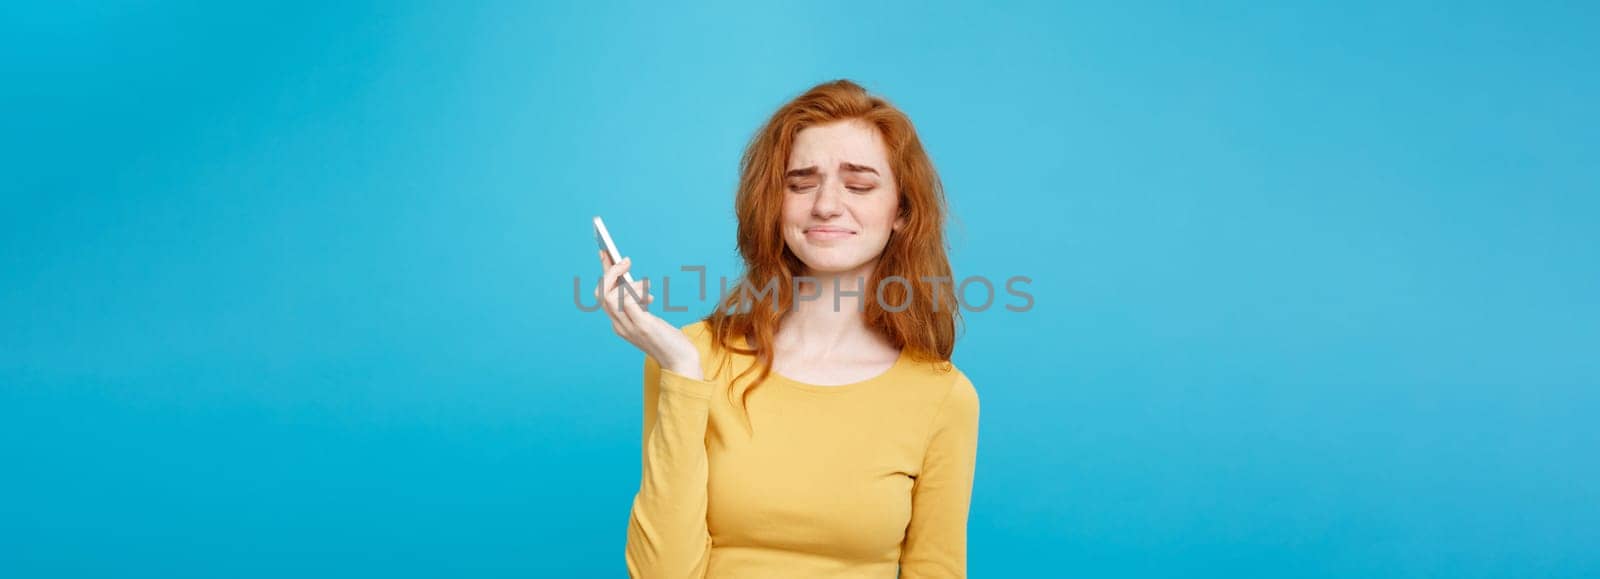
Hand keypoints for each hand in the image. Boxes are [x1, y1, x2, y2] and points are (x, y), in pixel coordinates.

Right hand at [593, 250, 703, 378]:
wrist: (681, 362)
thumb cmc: (668, 341)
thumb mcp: (650, 320)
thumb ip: (640, 306)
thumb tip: (635, 283)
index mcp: (620, 324)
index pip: (603, 295)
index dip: (604, 273)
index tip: (606, 253)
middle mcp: (620, 326)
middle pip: (601, 294)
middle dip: (610, 272)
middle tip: (626, 261)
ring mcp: (629, 328)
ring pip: (609, 297)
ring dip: (625, 281)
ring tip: (645, 283)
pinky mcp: (642, 327)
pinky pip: (627, 302)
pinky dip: (636, 292)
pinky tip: (650, 296)